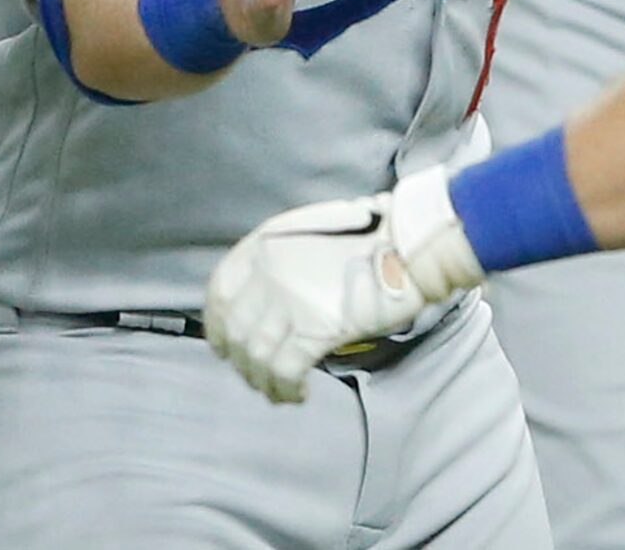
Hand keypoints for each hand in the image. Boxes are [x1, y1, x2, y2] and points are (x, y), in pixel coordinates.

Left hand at [206, 167, 482, 402]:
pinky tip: (298, 393)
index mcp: (263, 244)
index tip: (225, 346)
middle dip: (241, 363)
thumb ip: (278, 260)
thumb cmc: (366, 236)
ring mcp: (291, 301)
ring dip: (264, 382)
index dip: (216, 327)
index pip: (219, 293)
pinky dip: (286, 389)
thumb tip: (262, 303)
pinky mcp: (318, 329)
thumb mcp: (308, 231)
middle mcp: (269, 272)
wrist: (407, 242)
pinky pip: (285, 371)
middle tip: (257, 376)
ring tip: (280, 390)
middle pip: (235, 332)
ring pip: (256, 357)